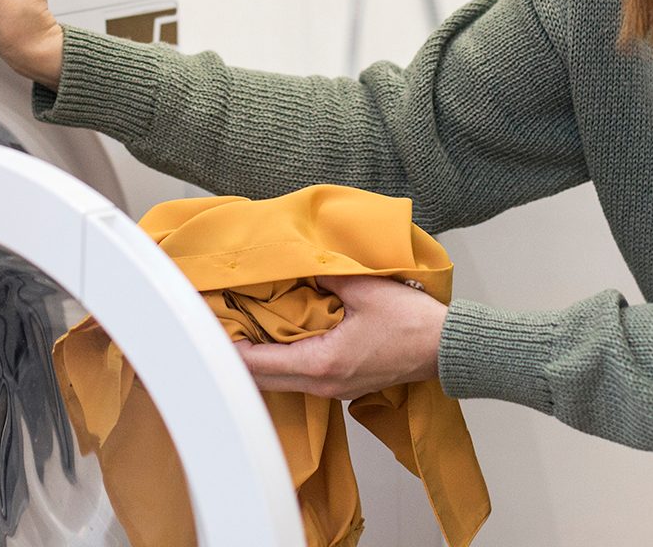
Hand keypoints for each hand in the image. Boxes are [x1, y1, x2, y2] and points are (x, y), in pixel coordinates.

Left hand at [234, 274, 446, 400]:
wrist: (446, 348)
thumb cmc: (411, 323)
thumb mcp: (365, 288)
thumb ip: (327, 274)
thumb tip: (299, 263)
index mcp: (322, 364)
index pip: (258, 365)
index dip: (228, 351)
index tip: (207, 333)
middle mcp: (323, 384)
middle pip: (262, 381)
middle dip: (236, 357)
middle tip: (215, 330)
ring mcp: (333, 388)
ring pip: (280, 381)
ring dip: (258, 360)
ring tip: (239, 331)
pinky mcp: (343, 383)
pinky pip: (299, 377)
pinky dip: (280, 361)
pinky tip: (276, 339)